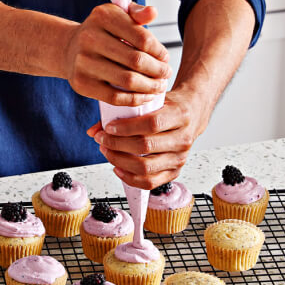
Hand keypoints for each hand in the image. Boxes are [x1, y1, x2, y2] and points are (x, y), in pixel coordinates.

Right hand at [64, 3, 171, 105]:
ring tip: (159, 86)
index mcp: (103, 16)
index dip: (159, 51)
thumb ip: (137, 12)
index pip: (142, 38)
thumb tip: (153, 13)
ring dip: (150, 87)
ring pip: (128, 80)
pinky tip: (145, 96)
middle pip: (136, 60)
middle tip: (166, 74)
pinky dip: (135, 99)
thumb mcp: (117, 15)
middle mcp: (89, 38)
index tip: (165, 58)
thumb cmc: (102, 32)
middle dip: (158, 70)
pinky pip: (114, 97)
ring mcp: (83, 63)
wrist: (69, 49)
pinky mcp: (81, 83)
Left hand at [86, 86, 210, 188]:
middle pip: (146, 146)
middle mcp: (183, 138)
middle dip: (117, 144)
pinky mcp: (175, 171)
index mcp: (180, 115)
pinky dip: (129, 177)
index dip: (126, 128)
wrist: (191, 113)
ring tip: (107, 151)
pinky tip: (117, 167)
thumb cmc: (166, 106)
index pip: (152, 124)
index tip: (108, 128)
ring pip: (146, 167)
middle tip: (102, 139)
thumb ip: (121, 113)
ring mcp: (180, 157)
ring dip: (120, 160)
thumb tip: (93, 131)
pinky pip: (150, 182)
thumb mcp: (148, 101)